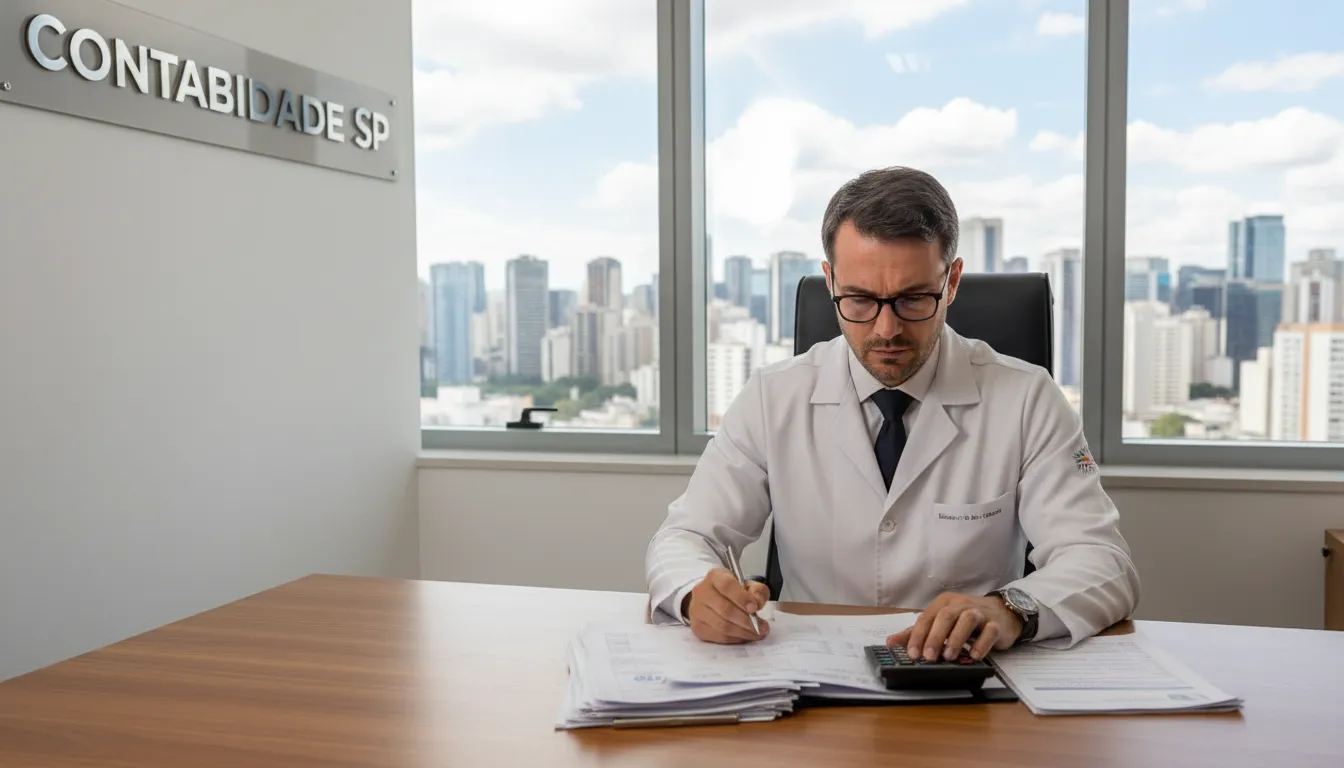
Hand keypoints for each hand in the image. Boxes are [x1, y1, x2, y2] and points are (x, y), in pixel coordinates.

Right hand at [683, 568, 770, 643]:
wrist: (709, 599)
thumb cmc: (731, 592)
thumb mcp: (747, 584)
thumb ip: (757, 591)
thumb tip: (757, 603)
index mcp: (715, 577)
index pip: (726, 585)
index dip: (742, 598)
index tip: (755, 608)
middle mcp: (702, 592)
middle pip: (725, 609)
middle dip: (747, 621)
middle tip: (762, 627)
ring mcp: (697, 611)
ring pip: (722, 626)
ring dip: (743, 632)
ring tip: (757, 633)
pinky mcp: (698, 627)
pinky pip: (719, 637)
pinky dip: (735, 639)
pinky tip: (745, 636)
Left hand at [886, 592, 1022, 660]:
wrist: (1002, 612)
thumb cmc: (966, 618)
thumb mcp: (941, 622)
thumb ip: (917, 632)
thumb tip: (891, 642)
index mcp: (944, 603)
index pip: (927, 618)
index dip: (918, 636)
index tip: (912, 654)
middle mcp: (961, 604)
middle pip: (945, 617)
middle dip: (935, 637)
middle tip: (928, 657)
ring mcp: (980, 612)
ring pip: (967, 620)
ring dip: (956, 638)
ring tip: (949, 657)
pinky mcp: (996, 624)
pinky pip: (989, 631)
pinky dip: (981, 644)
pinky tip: (974, 656)